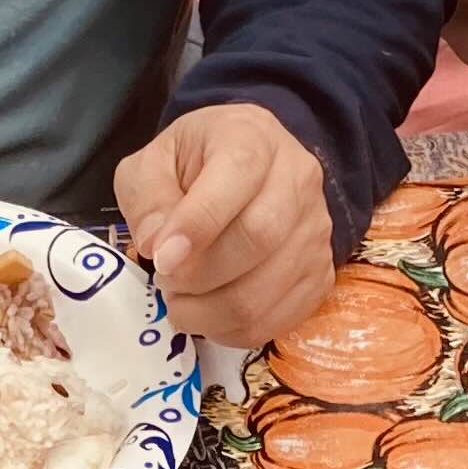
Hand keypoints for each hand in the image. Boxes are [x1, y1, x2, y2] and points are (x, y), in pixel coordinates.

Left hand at [115, 104, 334, 345]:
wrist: (245, 171)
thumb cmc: (193, 166)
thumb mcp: (152, 164)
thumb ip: (148, 198)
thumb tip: (159, 247)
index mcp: (253, 138)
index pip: (237, 176)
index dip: (196, 225)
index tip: (161, 258)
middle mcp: (298, 179)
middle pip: (259, 238)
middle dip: (200, 274)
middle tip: (166, 280)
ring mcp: (316, 230)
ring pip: (267, 290)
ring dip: (210, 310)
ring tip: (181, 299)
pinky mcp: (319, 275)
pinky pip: (279, 319)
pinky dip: (232, 330)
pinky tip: (208, 314)